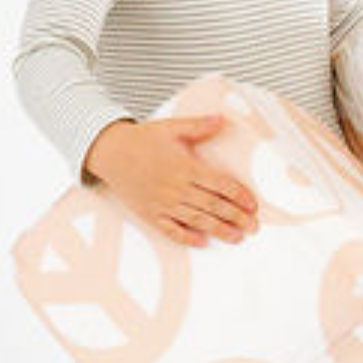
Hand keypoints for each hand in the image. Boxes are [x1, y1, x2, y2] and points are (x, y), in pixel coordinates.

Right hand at [84, 116, 257, 247]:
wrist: (109, 152)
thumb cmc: (140, 139)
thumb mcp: (171, 127)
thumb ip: (198, 126)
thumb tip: (222, 120)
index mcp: (185, 166)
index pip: (220, 184)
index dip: (240, 196)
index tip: (252, 204)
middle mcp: (176, 187)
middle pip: (213, 205)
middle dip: (236, 217)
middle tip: (253, 226)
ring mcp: (163, 202)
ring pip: (197, 220)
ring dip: (219, 230)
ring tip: (236, 237)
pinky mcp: (150, 213)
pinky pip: (170, 230)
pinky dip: (187, 237)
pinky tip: (202, 242)